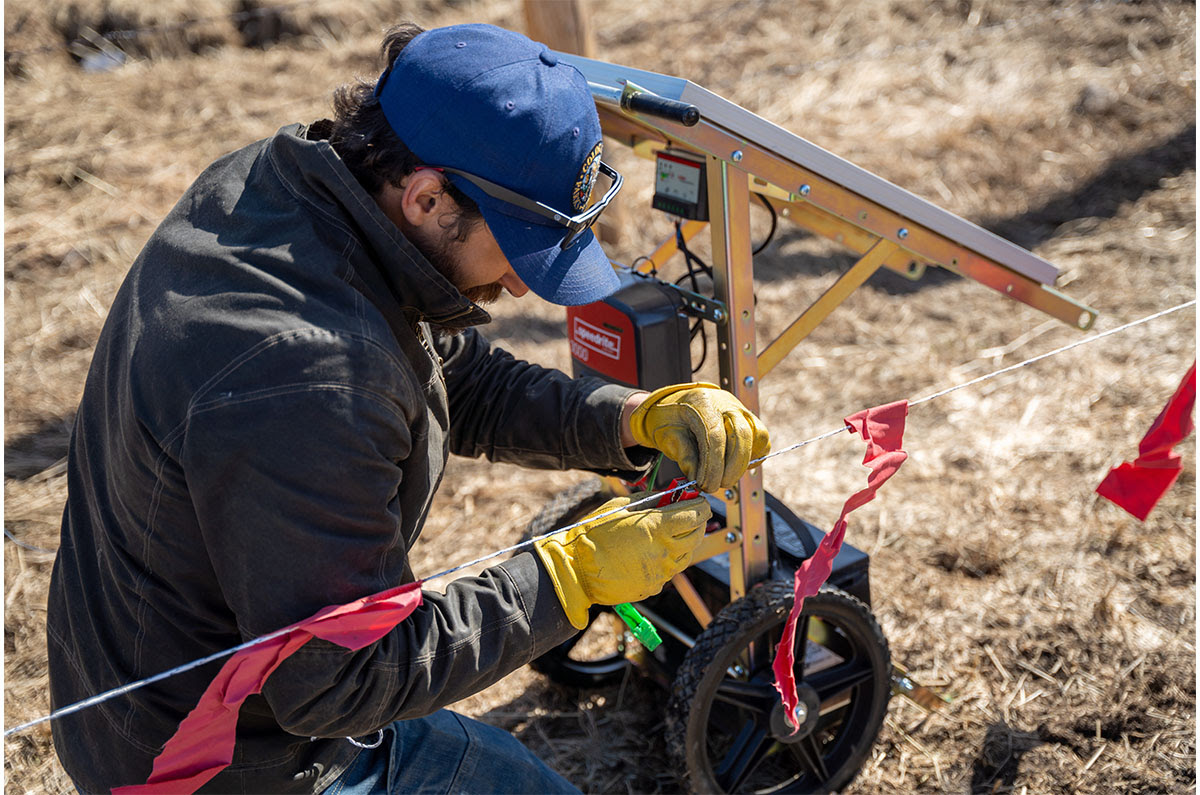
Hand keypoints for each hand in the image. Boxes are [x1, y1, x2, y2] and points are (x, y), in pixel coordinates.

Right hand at [534, 494, 710, 628]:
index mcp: (657, 527)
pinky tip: (650, 554)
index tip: (698, 501)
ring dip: (683, 543)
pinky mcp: (654, 586)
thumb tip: (668, 497)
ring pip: (686, 555)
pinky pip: (669, 571)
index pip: (695, 514)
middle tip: (689, 516)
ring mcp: (661, 572)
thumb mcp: (621, 506)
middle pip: (696, 535)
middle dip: (696, 523)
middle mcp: (664, 551)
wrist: (577, 569)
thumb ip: (648, 501)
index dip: (700, 506)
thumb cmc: (595, 533)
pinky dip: (666, 561)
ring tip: (667, 535)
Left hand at [628, 383, 769, 492]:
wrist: (676, 402)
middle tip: (717, 485)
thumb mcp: (666, 435)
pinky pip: (761, 438)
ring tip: (726, 477)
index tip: (706, 484)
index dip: (713, 465)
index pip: (715, 436)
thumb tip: (696, 477)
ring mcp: (740, 408)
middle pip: (741, 435)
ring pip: (757, 435)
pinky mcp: (748, 417)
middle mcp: (726, 403)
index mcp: (702, 403)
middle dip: (732, 468)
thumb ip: (682, 454)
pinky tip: (737, 466)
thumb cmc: (668, 418)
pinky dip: (754, 456)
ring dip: (744, 463)